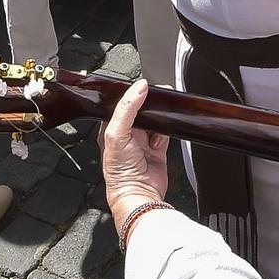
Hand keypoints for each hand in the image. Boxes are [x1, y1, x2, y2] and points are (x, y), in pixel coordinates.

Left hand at [102, 78, 170, 234]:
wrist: (139, 194)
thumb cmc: (120, 171)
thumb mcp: (117, 134)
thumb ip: (126, 108)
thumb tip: (138, 88)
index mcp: (111, 129)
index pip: (120, 105)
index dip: (130, 94)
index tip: (141, 85)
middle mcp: (126, 135)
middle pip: (139, 110)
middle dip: (148, 103)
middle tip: (157, 93)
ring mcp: (142, 143)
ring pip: (153, 120)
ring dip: (158, 115)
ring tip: (163, 107)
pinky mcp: (157, 150)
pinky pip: (164, 133)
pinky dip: (167, 129)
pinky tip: (165, 127)